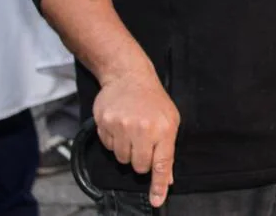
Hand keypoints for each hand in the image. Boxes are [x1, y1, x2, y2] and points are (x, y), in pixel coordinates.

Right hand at [93, 68, 180, 207]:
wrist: (129, 76)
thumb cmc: (153, 100)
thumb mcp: (170, 120)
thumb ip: (168, 151)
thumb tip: (167, 179)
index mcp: (164, 129)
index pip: (162, 164)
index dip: (158, 185)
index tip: (156, 200)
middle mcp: (143, 129)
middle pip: (139, 166)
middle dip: (141, 160)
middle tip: (143, 143)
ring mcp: (123, 126)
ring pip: (122, 159)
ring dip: (126, 151)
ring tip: (131, 131)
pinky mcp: (105, 124)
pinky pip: (108, 147)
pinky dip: (114, 141)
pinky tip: (119, 125)